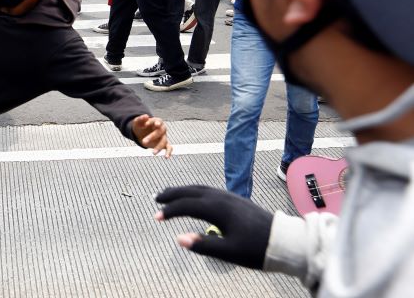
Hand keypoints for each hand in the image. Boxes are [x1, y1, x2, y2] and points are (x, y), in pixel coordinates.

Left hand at [131, 114, 171, 156]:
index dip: (153, 122)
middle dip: (152, 137)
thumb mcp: (137, 122)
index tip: (146, 124)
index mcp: (157, 121)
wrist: (141, 133)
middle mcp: (162, 129)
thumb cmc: (140, 126)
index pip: (158, 121)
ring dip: (159, 147)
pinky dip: (169, 152)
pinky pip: (169, 148)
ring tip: (153, 153)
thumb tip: (145, 116)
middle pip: (160, 132)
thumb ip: (140, 119)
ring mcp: (164, 136)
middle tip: (144, 142)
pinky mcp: (164, 143)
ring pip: (164, 141)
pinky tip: (166, 157)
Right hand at [155, 185, 273, 269]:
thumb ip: (203, 245)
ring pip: (200, 188)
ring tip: (170, 194)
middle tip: (157, 198)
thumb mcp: (229, 252)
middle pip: (190, 191)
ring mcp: (228, 196)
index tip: (156, 217)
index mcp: (217, 209)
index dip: (169, 210)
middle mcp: (221, 198)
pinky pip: (208, 190)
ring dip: (183, 190)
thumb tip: (179, 238)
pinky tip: (195, 197)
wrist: (284, 240)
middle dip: (172, 194)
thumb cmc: (256, 249)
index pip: (186, 205)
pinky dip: (194, 191)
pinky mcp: (235, 199)